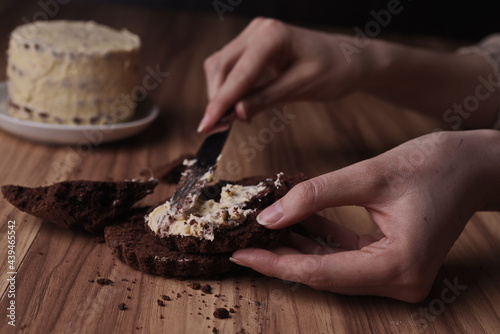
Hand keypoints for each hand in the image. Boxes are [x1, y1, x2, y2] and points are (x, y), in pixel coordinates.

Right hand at [199, 18, 368, 132]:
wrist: (349, 59)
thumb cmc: (333, 70)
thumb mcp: (301, 88)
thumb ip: (266, 99)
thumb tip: (235, 113)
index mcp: (272, 36)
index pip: (238, 74)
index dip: (220, 102)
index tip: (206, 126)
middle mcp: (258, 29)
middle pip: (221, 67)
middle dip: (217, 99)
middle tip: (217, 129)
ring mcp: (254, 34)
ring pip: (220, 66)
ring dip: (220, 94)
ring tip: (227, 121)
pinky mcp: (253, 44)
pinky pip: (231, 66)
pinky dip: (229, 87)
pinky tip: (237, 106)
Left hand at [229, 130, 499, 301]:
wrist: (474, 163)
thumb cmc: (435, 165)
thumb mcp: (368, 175)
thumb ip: (315, 196)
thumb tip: (270, 216)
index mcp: (398, 267)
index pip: (321, 273)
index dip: (276, 264)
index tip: (241, 255)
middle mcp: (399, 281)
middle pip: (324, 275)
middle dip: (282, 258)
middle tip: (244, 244)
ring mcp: (397, 274)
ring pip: (332, 267)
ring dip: (299, 249)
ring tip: (263, 232)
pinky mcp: (392, 261)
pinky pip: (347, 256)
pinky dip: (321, 241)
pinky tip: (297, 224)